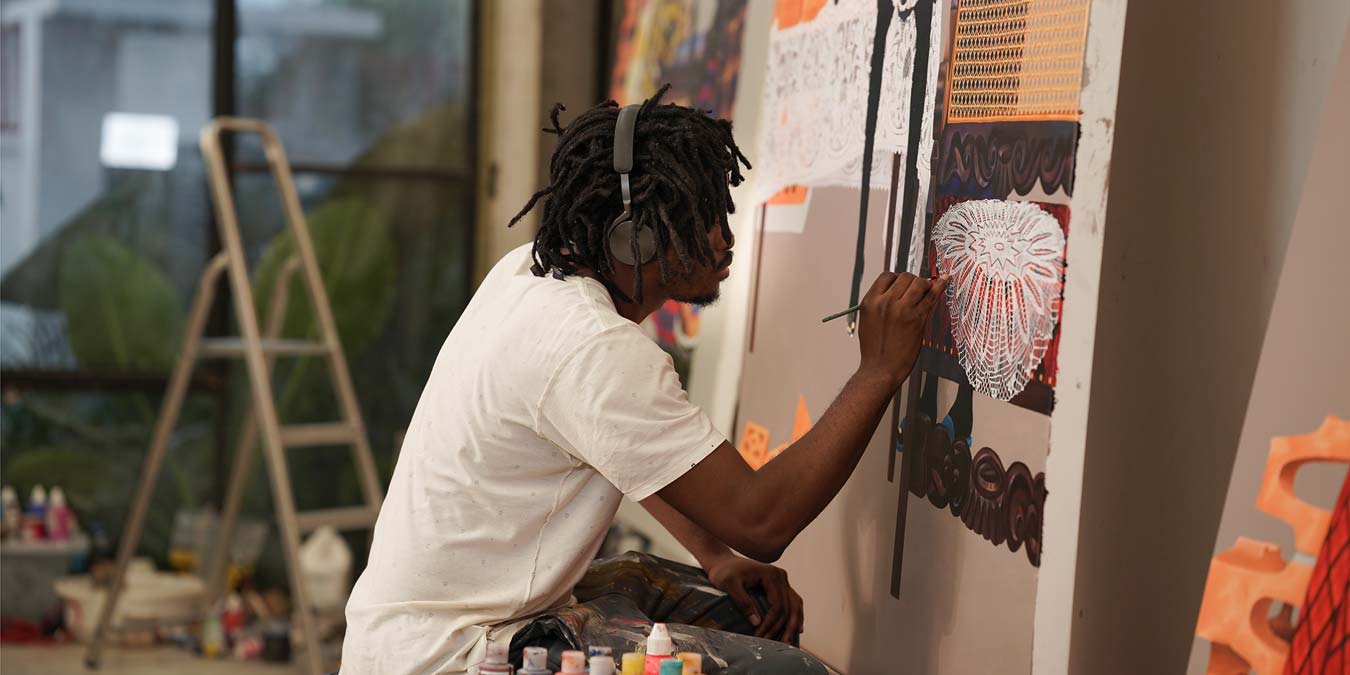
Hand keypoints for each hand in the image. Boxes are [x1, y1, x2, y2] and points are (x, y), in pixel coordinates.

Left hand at [705, 556, 803, 642]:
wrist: (723, 562)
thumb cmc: (724, 572)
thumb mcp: (729, 584)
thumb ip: (743, 602)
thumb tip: (757, 622)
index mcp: (771, 574)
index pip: (777, 605)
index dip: (770, 624)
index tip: (760, 636)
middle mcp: (781, 576)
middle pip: (789, 607)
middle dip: (782, 628)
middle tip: (774, 644)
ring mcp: (782, 580)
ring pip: (795, 605)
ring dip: (793, 624)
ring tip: (788, 641)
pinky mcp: (779, 585)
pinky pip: (792, 602)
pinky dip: (794, 615)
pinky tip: (796, 629)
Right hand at [856, 272, 947, 388]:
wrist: (880, 370)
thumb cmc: (875, 349)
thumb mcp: (869, 320)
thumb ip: (880, 304)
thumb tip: (897, 291)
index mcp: (870, 302)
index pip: (886, 276)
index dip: (897, 278)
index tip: (903, 284)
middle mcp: (885, 302)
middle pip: (904, 277)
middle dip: (913, 281)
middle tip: (917, 289)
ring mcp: (902, 310)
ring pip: (919, 283)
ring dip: (925, 284)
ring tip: (927, 290)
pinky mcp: (917, 319)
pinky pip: (931, 297)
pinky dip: (940, 286)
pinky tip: (944, 280)